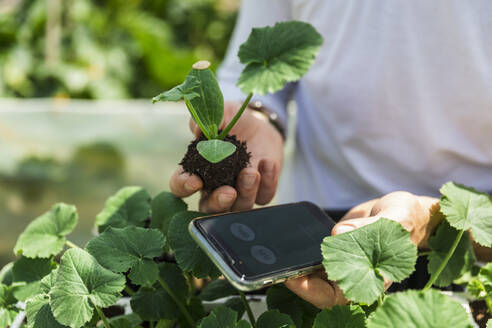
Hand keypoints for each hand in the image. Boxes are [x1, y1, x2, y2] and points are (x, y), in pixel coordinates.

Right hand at [169, 101, 283, 211]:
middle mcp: (215, 187)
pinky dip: (268, 183)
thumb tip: (197, 129)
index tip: (195, 180)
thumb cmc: (231, 122)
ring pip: (239, 207)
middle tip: (228, 192)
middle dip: (219, 203)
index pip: (181, 186)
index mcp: (196, 171)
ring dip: (246, 192)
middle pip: (209, 208)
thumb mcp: (219, 114)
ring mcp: (239, 192)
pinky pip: (264, 196)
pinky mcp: (260, 191)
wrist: (259, 125)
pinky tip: (268, 163)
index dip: (184, 186)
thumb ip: (206, 120)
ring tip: (252, 172)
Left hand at [285, 191, 441, 308]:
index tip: (294, 279)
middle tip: (277, 267)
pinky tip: (288, 245)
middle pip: (319, 289)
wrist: (402, 211)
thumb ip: (369, 227)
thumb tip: (338, 233)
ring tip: (277, 257)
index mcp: (371, 279)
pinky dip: (301, 253)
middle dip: (297, 282)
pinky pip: (315, 256)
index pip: (337, 296)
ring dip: (296, 268)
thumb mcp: (395, 219)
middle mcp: (353, 275)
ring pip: (314, 274)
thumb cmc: (405, 219)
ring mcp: (342, 263)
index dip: (313, 292)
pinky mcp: (334, 250)